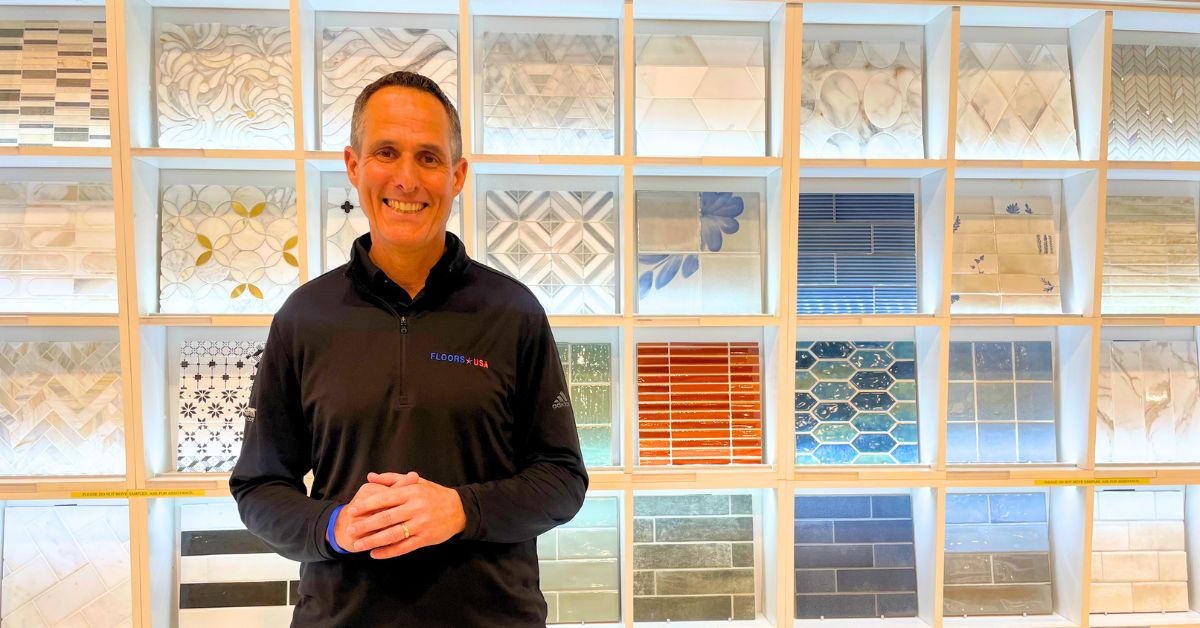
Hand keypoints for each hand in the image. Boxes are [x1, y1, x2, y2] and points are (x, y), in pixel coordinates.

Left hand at [344, 472, 466, 558]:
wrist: (459, 509)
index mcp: (411, 492)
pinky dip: (388, 552)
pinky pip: (403, 547)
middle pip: (386, 518)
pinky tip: (375, 554)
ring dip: (373, 541)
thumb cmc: (434, 494)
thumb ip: (392, 479)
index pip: (384, 498)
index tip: (353, 510)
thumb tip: (370, 477)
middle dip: (365, 525)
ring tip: (358, 545)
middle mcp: (415, 508)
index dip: (367, 505)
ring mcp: (421, 524)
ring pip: (393, 535)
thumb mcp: (416, 482)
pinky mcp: (425, 538)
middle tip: (350, 529)